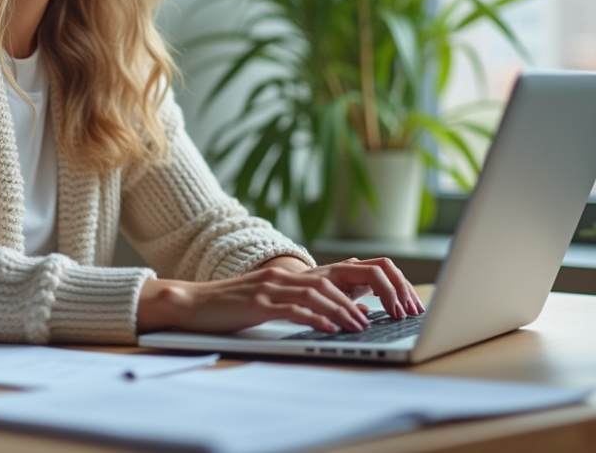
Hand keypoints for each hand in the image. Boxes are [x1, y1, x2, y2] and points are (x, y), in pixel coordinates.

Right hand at [136, 257, 422, 334]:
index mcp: (298, 273)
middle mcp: (289, 274)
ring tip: (362, 325)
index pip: (351, 267)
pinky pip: (292, 308)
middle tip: (396, 311)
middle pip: (343, 275)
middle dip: (375, 291)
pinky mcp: (258, 303)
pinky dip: (314, 318)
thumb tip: (355, 307)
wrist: (194, 303)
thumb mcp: (280, 298)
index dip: (381, 281)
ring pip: (320, 291)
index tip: (401, 301)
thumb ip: (314, 298)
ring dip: (345, 309)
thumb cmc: (237, 305)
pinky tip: (329, 329)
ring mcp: (273, 286)